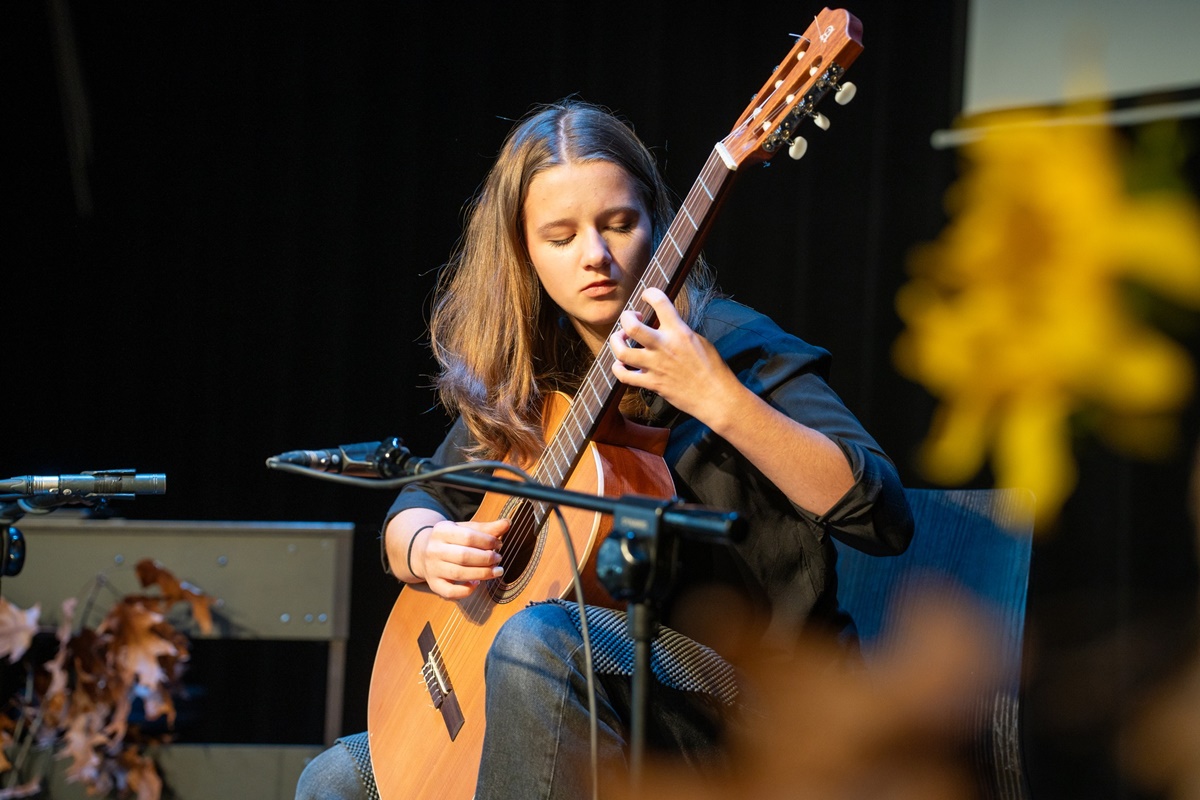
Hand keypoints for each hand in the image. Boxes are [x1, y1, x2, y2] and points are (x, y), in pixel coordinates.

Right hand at [415, 518, 507, 599]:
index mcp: (441, 531)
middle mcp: (434, 549)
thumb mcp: (465, 529)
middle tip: (498, 559)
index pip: (468, 536)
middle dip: (486, 559)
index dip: (487, 541)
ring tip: (496, 571)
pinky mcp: (433, 584)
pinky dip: (465, 590)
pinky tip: (477, 584)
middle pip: (464, 556)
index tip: (499, 545)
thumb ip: (486, 528)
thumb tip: (507, 523)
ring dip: (482, 574)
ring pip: (459, 574)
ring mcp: (432, 568)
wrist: (423, 552)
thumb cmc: (451, 540)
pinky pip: (450, 592)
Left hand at [609, 287, 741, 424]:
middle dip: (626, 318)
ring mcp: (655, 366)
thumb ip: (679, 331)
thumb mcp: (699, 340)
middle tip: (631, 319)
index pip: (660, 301)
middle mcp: (664, 346)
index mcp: (679, 331)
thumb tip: (666, 326)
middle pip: (632, 326)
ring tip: (621, 339)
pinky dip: (618, 368)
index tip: (647, 295)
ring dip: (616, 341)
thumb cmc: (712, 368)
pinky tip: (621, 364)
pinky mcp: (652, 383)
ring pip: (622, 351)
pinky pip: (624, 376)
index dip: (649, 293)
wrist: (715, 396)